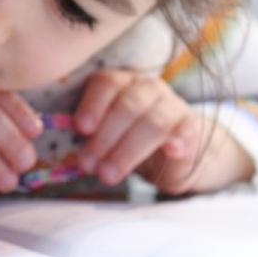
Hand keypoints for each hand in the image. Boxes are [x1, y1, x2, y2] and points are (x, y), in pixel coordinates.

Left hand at [72, 69, 252, 193]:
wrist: (171, 152)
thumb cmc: (126, 139)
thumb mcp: (104, 133)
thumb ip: (88, 133)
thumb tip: (65, 143)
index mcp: (120, 82)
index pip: (106, 83)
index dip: (93, 104)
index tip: (81, 128)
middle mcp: (147, 87)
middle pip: (127, 106)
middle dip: (104, 138)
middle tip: (88, 165)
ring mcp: (172, 104)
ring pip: (152, 122)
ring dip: (127, 150)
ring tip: (108, 175)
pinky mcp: (191, 126)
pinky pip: (186, 130)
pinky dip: (178, 140)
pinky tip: (170, 151)